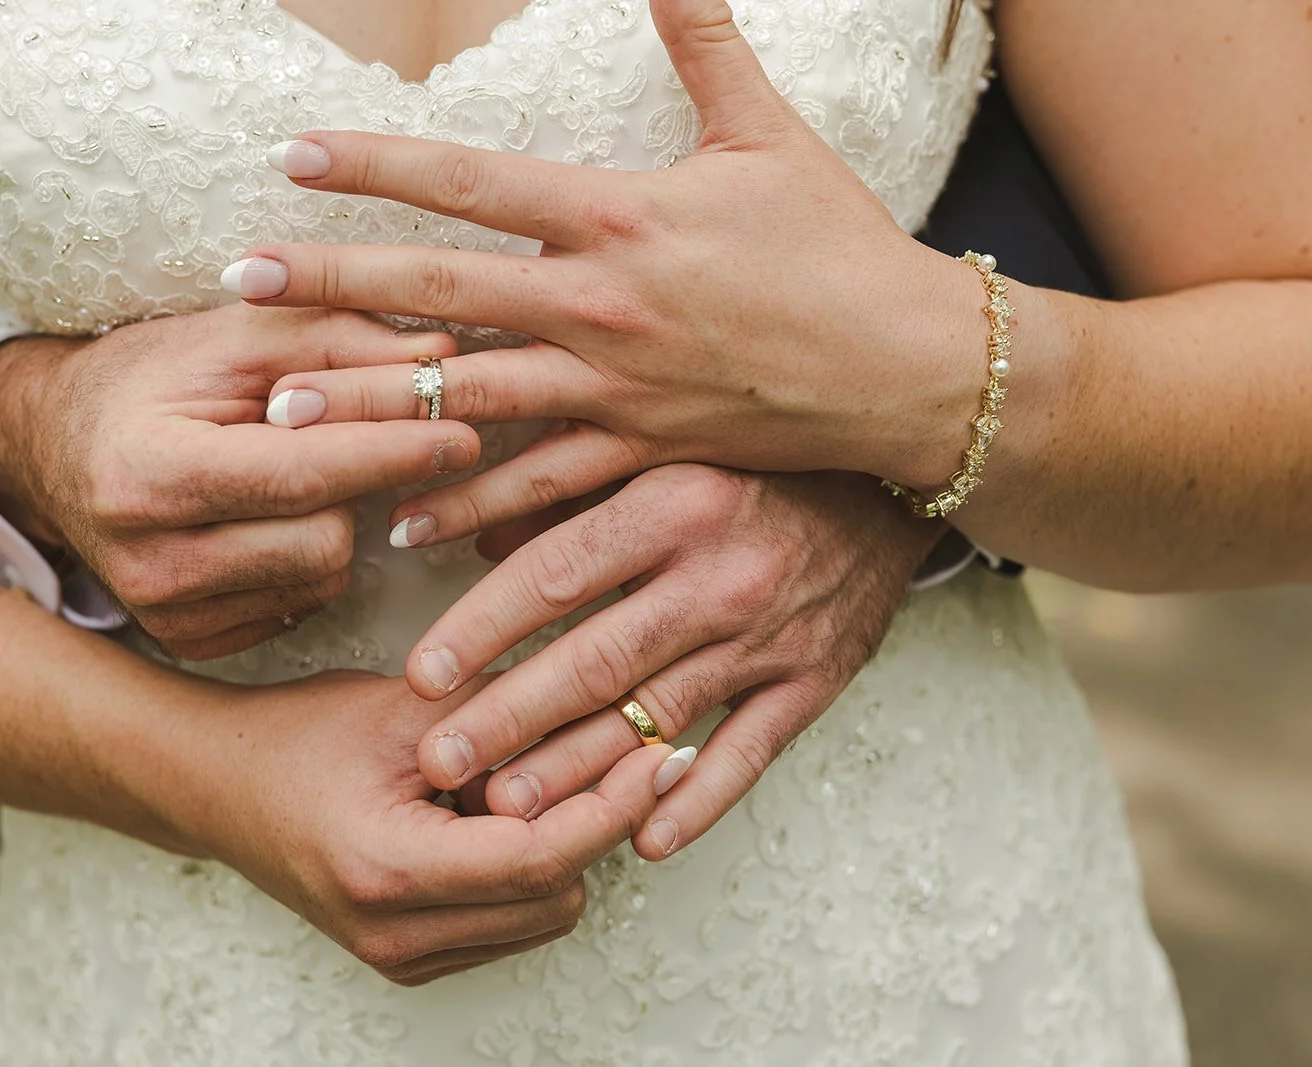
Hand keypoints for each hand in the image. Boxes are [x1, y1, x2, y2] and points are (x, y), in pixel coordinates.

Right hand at [0, 304, 474, 658]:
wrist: (57, 451)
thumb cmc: (152, 380)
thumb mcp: (234, 335)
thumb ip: (338, 338)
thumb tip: (444, 359)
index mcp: (146, 474)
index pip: (300, 475)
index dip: (390, 451)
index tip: (463, 430)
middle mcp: (149, 562)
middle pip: (323, 540)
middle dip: (361, 484)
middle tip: (373, 435)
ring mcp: (168, 616)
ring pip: (323, 576)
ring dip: (339, 519)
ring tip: (303, 470)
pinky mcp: (193, 642)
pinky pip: (304, 604)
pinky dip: (312, 556)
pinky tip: (280, 517)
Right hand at [148, 670, 684, 984]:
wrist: (215, 784)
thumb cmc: (294, 738)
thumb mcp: (402, 707)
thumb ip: (504, 713)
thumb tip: (608, 712)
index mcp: (391, 870)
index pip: (543, 857)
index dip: (614, 806)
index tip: (661, 757)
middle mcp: (396, 933)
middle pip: (555, 895)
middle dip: (592, 823)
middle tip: (601, 751)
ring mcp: (400, 957)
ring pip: (541, 916)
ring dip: (558, 849)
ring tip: (515, 780)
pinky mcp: (407, 959)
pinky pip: (507, 924)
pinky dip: (523, 871)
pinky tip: (490, 814)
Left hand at [229, 0, 989, 530]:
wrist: (902, 364)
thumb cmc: (837, 245)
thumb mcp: (768, 132)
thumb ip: (704, 43)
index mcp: (616, 215)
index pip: (468, 181)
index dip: (374, 163)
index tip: (293, 156)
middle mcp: (596, 303)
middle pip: (437, 290)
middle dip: (331, 281)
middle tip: (238, 279)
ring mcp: (609, 386)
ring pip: (463, 394)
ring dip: (368, 399)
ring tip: (281, 407)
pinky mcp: (634, 449)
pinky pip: (533, 482)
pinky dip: (466, 499)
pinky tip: (398, 513)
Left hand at [395, 465, 940, 859]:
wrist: (892, 482)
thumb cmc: (755, 460)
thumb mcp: (667, 449)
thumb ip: (573, 489)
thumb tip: (472, 537)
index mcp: (673, 502)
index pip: (557, 574)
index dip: (481, 627)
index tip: (420, 675)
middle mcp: (720, 575)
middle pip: (596, 660)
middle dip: (509, 718)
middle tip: (439, 764)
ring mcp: (770, 637)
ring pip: (658, 719)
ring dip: (579, 771)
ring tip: (507, 808)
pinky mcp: (814, 681)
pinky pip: (750, 754)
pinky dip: (698, 801)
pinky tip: (645, 842)